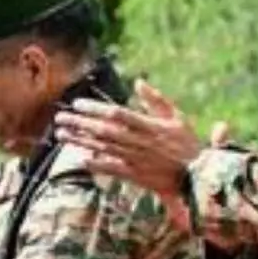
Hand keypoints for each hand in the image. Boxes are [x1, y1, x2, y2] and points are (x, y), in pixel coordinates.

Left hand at [55, 83, 225, 200]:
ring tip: (61, 134)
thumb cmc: (187, 143)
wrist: (198, 176)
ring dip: (81, 141)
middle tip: (59, 118)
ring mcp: (136, 160)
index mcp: (151, 126)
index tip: (77, 104)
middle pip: (104, 131)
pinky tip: (79, 157)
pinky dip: (95, 163)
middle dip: (80, 124)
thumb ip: (157, 100)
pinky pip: (111, 168)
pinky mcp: (135, 175)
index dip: (95, 109)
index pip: (117, 114)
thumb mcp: (177, 117)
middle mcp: (141, 143)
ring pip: (103, 149)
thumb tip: (139, 82)